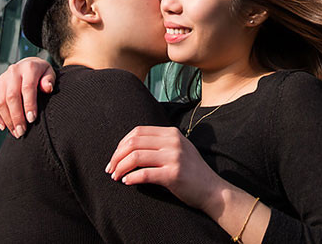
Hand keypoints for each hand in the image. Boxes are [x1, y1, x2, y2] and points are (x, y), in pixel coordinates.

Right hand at [0, 57, 54, 137]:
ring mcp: (2, 79)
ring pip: (0, 102)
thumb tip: (47, 88)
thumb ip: (49, 80)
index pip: (27, 87)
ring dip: (7, 120)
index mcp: (28, 68)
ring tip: (16, 132)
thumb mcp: (49, 73)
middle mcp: (13, 72)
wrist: (28, 65)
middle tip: (22, 131)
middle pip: (11, 97)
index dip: (29, 104)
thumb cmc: (41, 73)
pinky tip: (3, 126)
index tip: (32, 119)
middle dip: (17, 116)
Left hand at [106, 126, 223, 211]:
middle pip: (134, 143)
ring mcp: (174, 157)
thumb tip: (128, 148)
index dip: (121, 144)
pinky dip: (132, 178)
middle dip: (117, 156)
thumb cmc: (191, 172)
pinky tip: (127, 182)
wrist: (211, 189)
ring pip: (136, 157)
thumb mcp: (178, 149)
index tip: (114, 157)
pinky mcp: (174, 174)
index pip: (138, 132)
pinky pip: (145, 174)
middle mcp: (173, 141)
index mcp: (171, 133)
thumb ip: (159, 144)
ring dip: (121, 168)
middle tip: (110, 169)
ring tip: (115, 177)